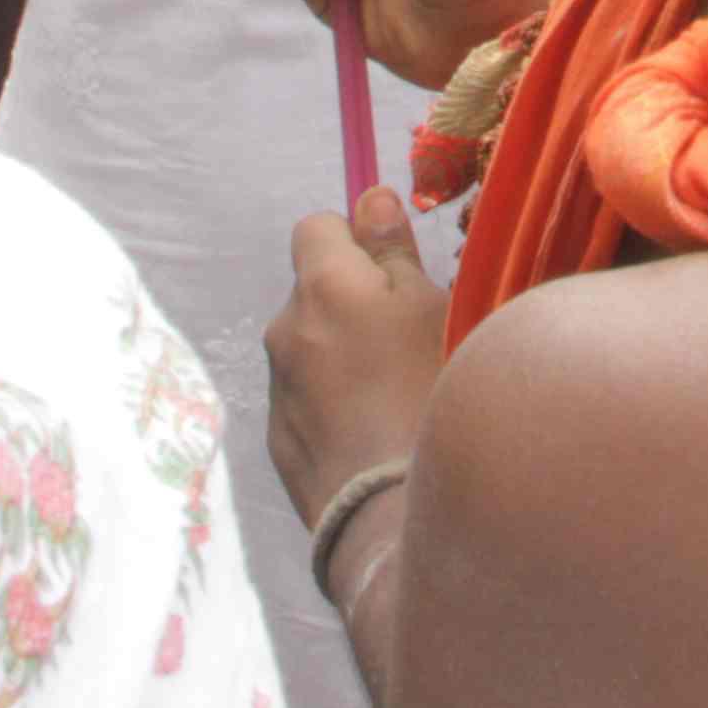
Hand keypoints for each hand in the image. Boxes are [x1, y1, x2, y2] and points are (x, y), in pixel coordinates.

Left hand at [266, 190, 449, 536]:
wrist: (393, 511)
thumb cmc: (428, 390)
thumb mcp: (432, 306)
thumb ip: (394, 250)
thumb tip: (369, 196)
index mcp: (321, 285)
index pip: (316, 226)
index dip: (355, 242)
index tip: (394, 275)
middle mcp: (284, 329)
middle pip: (314, 290)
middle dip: (351, 303)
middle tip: (406, 340)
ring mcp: (276, 389)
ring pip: (310, 348)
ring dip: (341, 356)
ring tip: (393, 397)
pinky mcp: (277, 441)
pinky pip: (306, 400)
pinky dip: (332, 405)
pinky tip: (372, 435)